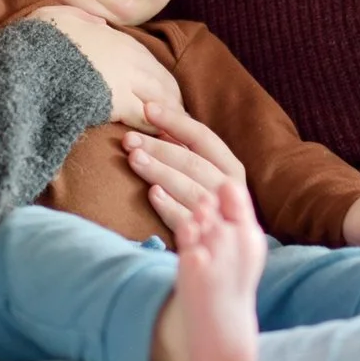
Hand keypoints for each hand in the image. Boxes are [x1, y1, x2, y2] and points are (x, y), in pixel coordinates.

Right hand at [18, 5, 179, 128]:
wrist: (29, 58)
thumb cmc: (39, 39)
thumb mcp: (60, 16)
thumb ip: (82, 18)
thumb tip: (97, 20)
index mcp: (118, 39)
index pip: (151, 63)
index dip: (159, 81)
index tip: (164, 95)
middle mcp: (129, 57)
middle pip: (165, 82)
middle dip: (173, 103)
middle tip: (177, 122)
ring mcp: (126, 79)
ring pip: (162, 100)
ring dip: (169, 118)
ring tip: (172, 136)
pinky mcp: (119, 101)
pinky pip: (148, 118)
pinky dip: (155, 130)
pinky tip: (157, 141)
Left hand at [123, 98, 250, 233]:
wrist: (222, 251)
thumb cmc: (204, 200)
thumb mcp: (202, 172)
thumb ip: (184, 149)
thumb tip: (153, 118)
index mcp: (230, 166)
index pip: (202, 137)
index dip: (174, 121)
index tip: (147, 109)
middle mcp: (229, 188)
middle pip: (192, 163)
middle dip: (159, 148)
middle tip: (129, 140)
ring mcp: (219, 214)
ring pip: (189, 189)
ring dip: (161, 172)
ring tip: (134, 160)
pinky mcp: (205, 238)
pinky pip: (186, 220)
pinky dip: (169, 207)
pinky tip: (152, 194)